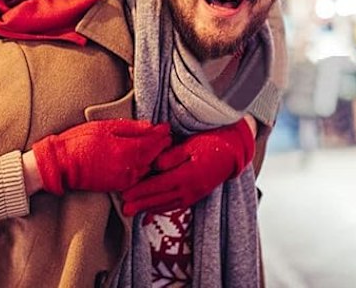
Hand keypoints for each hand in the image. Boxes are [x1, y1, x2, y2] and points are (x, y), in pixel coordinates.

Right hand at [32, 119, 171, 195]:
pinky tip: (144, 161)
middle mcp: (128, 167)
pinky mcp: (118, 186)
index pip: (152, 142)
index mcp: (125, 150)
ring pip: (147, 168)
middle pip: (153, 156)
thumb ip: (129, 127)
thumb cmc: (79, 140)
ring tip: (158, 147)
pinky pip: (138, 177)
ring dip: (154, 157)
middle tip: (166, 136)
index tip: (166, 127)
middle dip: (161, 145)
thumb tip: (150, 126)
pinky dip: (144, 168)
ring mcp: (124, 179)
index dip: (161, 134)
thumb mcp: (103, 126)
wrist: (62, 163)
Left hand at [121, 118, 254, 214]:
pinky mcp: (196, 196)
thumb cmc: (210, 143)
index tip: (125, 193)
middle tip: (123, 208)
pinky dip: (162, 209)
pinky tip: (152, 210)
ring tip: (133, 211)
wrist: (232, 153)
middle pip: (159, 199)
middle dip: (140, 204)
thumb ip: (172, 155)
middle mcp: (189, 190)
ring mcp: (193, 195)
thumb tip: (156, 163)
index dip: (140, 190)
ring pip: (166, 205)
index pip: (157, 185)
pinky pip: (175, 206)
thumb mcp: (191, 145)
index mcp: (186, 176)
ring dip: (148, 209)